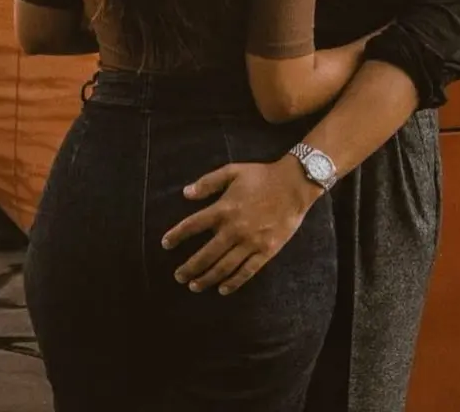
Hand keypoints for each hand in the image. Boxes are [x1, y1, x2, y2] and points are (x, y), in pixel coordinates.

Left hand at [161, 155, 322, 295]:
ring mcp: (251, 242)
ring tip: (194, 286)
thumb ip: (208, 182)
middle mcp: (234, 229)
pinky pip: (246, 271)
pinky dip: (233, 282)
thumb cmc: (261, 176)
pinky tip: (222, 288)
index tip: (165, 244)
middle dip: (189, 267)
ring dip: (206, 278)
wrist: (294, 185)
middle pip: (205, 254)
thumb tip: (185, 194)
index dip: (176, 236)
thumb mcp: (233, 171)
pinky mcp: (266, 251)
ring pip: (224, 267)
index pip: (192, 226)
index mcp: (224, 209)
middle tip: (178, 276)